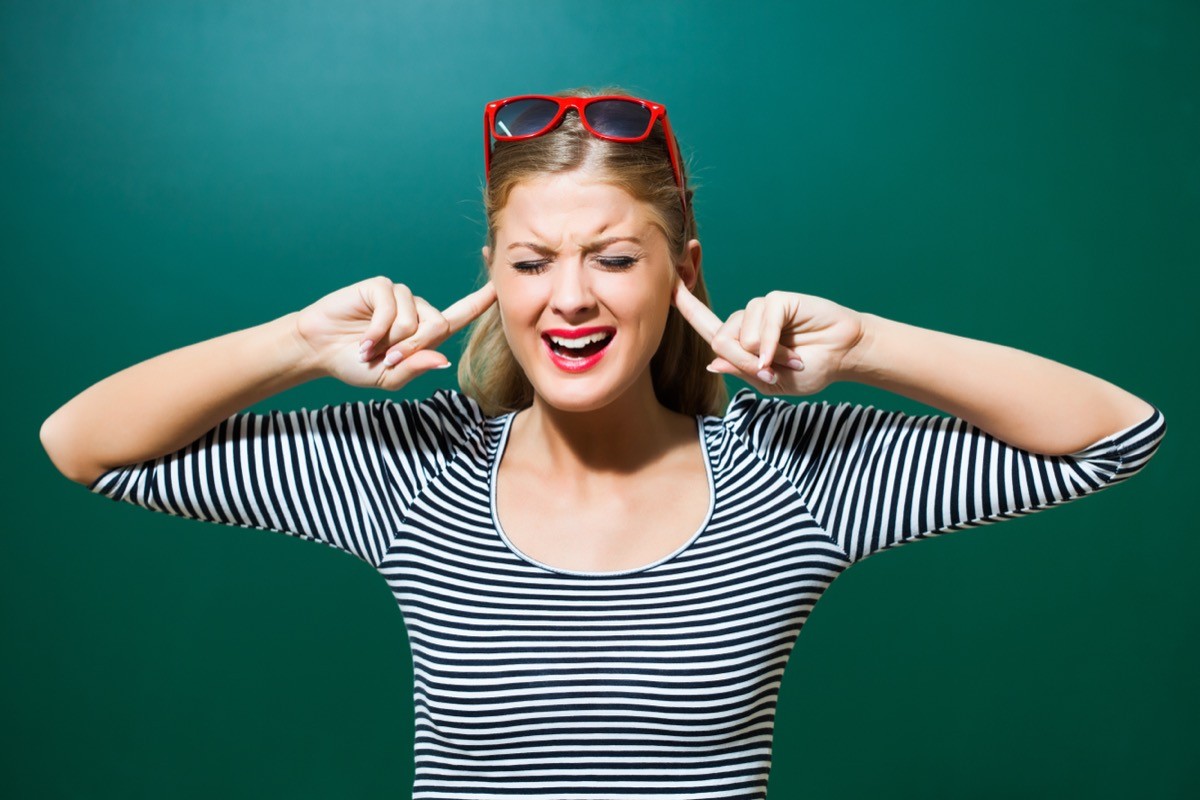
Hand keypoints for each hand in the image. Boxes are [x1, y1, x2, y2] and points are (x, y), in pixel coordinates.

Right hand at [293, 276, 495, 390]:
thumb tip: (443, 358)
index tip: (500, 283)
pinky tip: (364, 339)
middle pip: (438, 325)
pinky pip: (391, 308)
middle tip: (388, 360)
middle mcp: (417, 311)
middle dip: (414, 348)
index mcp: (426, 332)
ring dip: (392, 341)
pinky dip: (377, 330)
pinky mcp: (380, 287)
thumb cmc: (355, 364)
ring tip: (372, 348)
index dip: (483, 299)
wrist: (319, 351)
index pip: (462, 313)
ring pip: (415, 319)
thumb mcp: (389, 378)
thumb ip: (415, 367)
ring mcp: (399, 297)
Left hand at [672, 283, 865, 395]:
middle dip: (743, 362)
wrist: (843, 358)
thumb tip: (713, 362)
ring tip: (790, 360)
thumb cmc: (811, 369)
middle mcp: (746, 322)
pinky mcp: (777, 301)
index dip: (686, 306)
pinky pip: (762, 323)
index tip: (669, 287)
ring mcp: (760, 309)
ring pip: (740, 335)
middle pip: (719, 340)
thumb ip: (743, 371)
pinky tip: (790, 354)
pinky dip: (772, 344)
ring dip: (764, 356)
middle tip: (771, 372)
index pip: (705, 324)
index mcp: (739, 342)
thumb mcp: (771, 383)